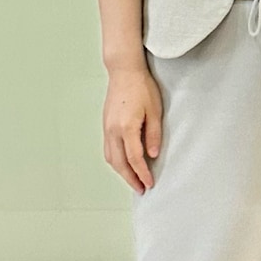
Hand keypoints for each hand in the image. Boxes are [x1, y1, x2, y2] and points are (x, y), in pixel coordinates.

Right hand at [103, 65, 162, 193]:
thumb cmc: (141, 87)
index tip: (149, 183)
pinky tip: (123, 164)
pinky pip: (108, 149)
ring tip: (133, 180)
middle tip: (141, 189)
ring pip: (111, 158)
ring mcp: (107, 128)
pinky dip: (115, 161)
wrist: (124, 71)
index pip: (135, 158)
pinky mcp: (105, 125)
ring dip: (121, 172)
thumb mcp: (155, 111)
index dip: (143, 174)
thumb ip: (154, 135)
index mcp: (127, 127)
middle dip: (130, 179)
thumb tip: (153, 155)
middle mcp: (113, 130)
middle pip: (119, 163)